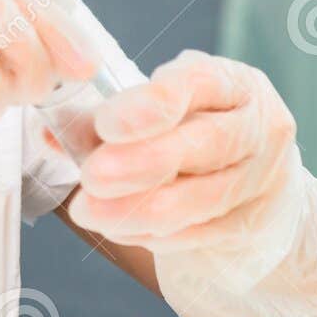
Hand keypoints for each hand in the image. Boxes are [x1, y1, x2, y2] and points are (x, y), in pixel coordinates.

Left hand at [67, 49, 298, 253]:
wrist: (256, 172)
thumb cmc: (194, 125)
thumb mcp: (164, 103)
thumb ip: (110, 112)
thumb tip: (53, 132)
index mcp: (233, 82)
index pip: (197, 84)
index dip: (149, 106)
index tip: (106, 125)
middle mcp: (258, 126)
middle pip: (206, 144)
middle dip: (142, 163)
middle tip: (92, 176)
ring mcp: (262, 178)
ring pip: (203, 198)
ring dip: (139, 209)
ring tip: (89, 211)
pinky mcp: (251, 224)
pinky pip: (200, 234)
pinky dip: (152, 234)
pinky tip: (116, 227)